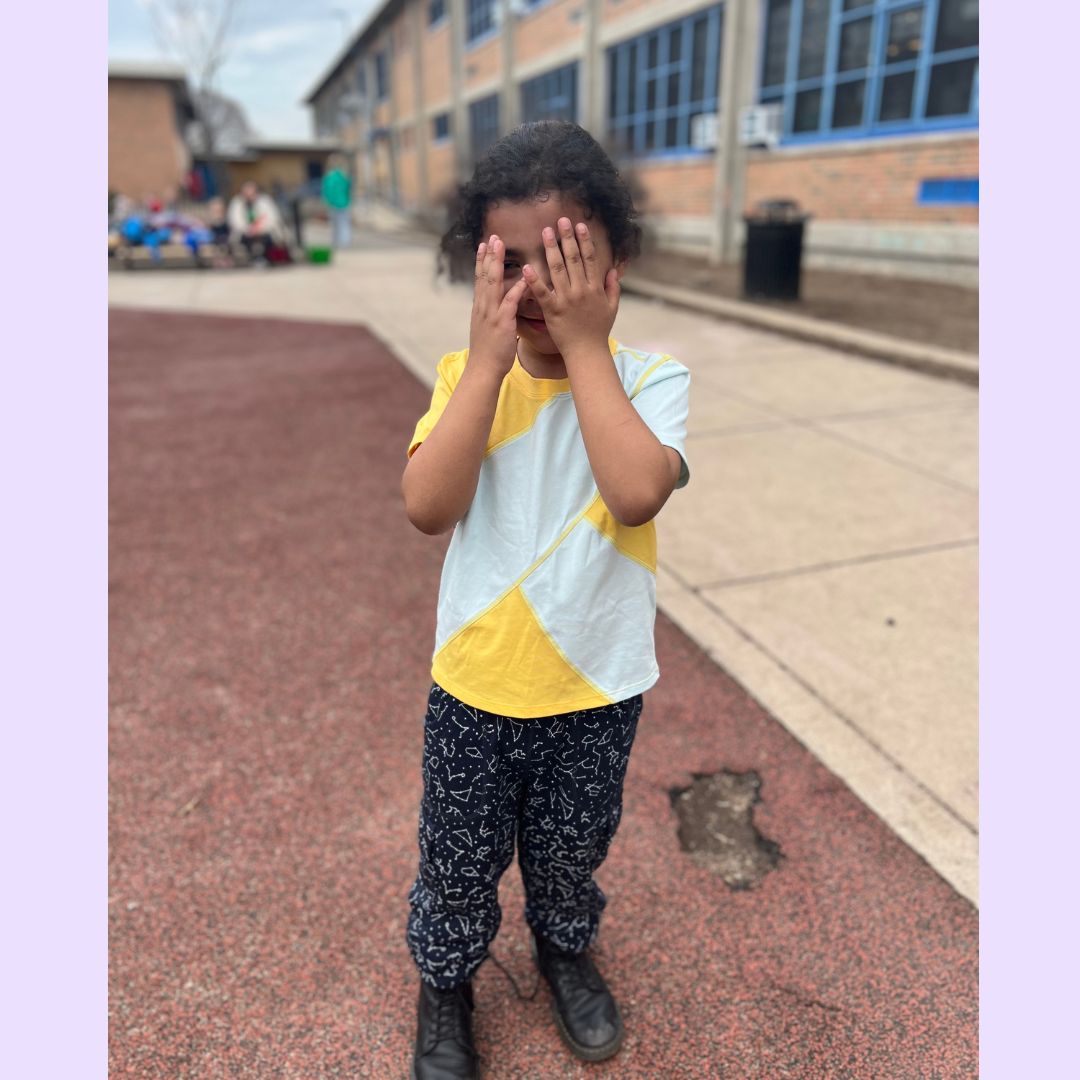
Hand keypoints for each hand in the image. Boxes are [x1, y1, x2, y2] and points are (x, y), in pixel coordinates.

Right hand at [469, 235, 528, 377]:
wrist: (483, 370)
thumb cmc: (488, 353)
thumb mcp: (486, 329)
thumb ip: (492, 315)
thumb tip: (497, 306)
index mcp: (480, 308)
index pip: (480, 279)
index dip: (482, 261)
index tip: (484, 245)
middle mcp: (483, 307)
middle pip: (484, 276)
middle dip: (488, 255)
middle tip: (491, 237)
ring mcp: (491, 314)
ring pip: (492, 283)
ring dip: (496, 263)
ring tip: (499, 245)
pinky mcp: (502, 323)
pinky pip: (509, 302)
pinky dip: (516, 289)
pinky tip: (523, 277)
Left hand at [521, 218, 619, 358]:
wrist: (587, 352)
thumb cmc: (599, 331)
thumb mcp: (612, 308)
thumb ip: (613, 288)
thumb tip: (615, 270)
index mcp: (595, 288)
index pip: (590, 259)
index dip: (584, 241)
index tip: (579, 225)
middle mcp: (581, 291)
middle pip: (574, 259)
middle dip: (567, 238)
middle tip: (560, 221)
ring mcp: (566, 300)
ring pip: (558, 270)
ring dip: (551, 249)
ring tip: (546, 232)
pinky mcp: (552, 311)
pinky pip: (542, 292)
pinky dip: (534, 279)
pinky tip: (527, 266)